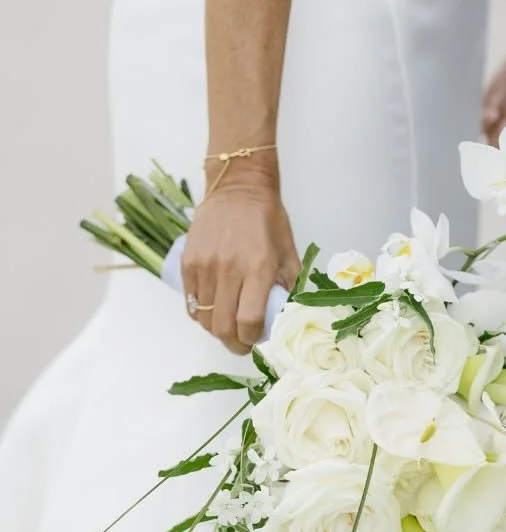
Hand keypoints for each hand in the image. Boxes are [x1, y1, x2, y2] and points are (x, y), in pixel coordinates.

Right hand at [182, 164, 301, 355]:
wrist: (238, 188)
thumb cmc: (269, 222)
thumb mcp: (290, 255)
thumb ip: (291, 289)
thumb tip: (287, 321)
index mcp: (258, 269)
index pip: (248, 321)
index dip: (251, 340)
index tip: (255, 341)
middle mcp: (229, 269)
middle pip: (223, 326)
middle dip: (233, 343)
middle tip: (241, 342)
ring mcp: (205, 265)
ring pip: (204, 318)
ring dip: (216, 330)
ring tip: (228, 326)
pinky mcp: (188, 261)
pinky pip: (190, 302)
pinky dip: (200, 314)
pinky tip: (212, 311)